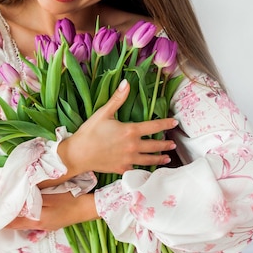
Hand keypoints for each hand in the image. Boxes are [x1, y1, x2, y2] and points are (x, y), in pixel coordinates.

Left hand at [6, 192, 97, 231]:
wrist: (86, 209)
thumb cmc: (68, 201)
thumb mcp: (48, 197)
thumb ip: (31, 199)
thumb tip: (14, 200)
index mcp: (35, 220)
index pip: (12, 222)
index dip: (1, 220)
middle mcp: (38, 226)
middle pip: (16, 225)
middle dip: (5, 220)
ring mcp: (45, 226)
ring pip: (24, 223)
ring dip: (14, 218)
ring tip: (4, 211)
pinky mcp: (50, 223)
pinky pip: (31, 221)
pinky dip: (23, 217)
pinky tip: (22, 210)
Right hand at [57, 80, 177, 175]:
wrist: (78, 154)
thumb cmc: (89, 132)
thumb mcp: (103, 112)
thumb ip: (117, 99)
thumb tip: (126, 83)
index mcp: (130, 131)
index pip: (154, 126)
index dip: (166, 124)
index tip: (174, 123)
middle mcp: (133, 146)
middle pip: (155, 145)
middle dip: (165, 145)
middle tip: (173, 144)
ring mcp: (128, 159)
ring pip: (149, 159)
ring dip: (159, 158)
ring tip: (167, 157)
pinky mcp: (122, 169)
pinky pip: (137, 169)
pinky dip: (145, 168)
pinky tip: (148, 168)